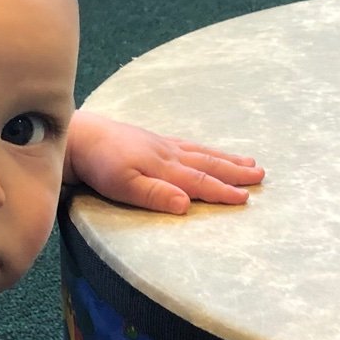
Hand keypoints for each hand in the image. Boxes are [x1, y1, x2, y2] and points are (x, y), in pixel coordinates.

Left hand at [65, 109, 263, 214]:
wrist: (78, 135)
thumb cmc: (98, 166)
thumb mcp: (123, 185)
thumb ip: (154, 195)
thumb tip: (187, 203)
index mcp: (164, 168)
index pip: (200, 182)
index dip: (224, 191)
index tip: (246, 198)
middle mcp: (168, 154)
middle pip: (208, 164)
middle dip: (235, 171)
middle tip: (261, 174)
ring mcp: (161, 145)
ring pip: (201, 153)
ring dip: (225, 159)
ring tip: (248, 161)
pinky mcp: (151, 140)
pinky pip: (187, 145)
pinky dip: (204, 149)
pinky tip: (207, 151)